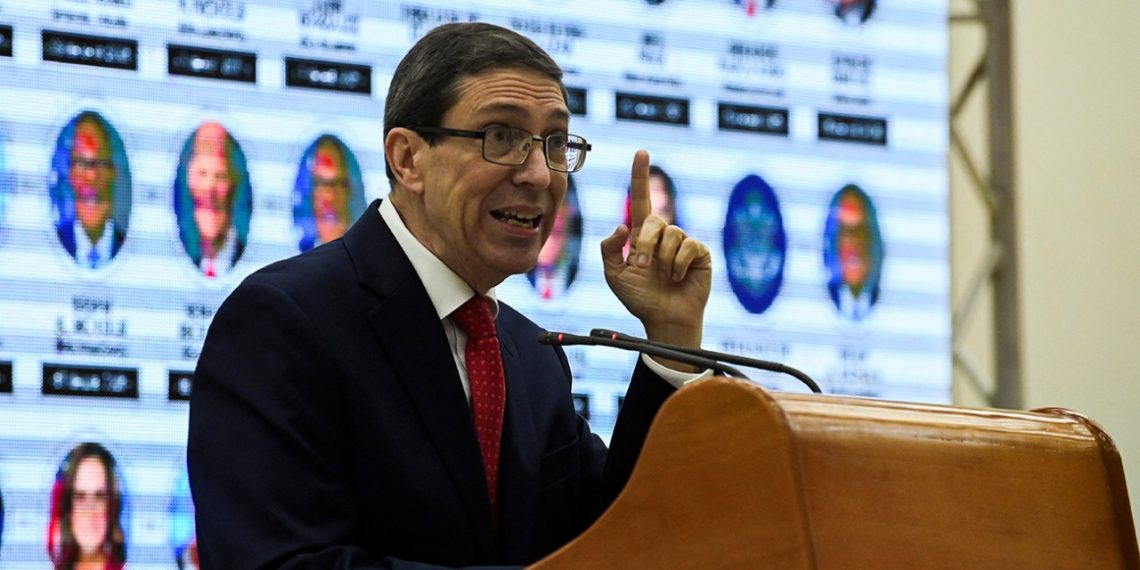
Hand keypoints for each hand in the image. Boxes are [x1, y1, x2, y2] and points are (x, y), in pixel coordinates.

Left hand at [600, 150, 711, 365]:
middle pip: (653, 220)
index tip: (641, 152)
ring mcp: (683, 243)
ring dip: (663, 259)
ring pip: (671, 233)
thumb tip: (622, 226)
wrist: (664, 320)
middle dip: (645, 244)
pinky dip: (678, 263)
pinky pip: (688, 245)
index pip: (641, 199)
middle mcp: (663, 235)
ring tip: (663, 276)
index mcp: (642, 235)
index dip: (640, 176)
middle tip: (643, 266)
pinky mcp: (700, 253)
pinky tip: (678, 277)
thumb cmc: (640, 299)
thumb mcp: (614, 275)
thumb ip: (609, 249)